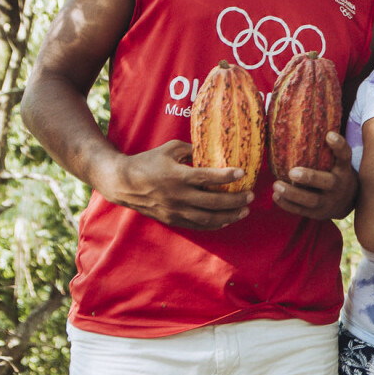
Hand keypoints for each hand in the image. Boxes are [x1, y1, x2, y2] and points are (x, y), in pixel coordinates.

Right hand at [98, 140, 252, 228]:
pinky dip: (214, 224)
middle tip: (251, 196)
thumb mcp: (169, 149)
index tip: (243, 172)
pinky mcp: (172, 220)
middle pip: (213, 202)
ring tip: (244, 210)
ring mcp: (175, 210)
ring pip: (208, 218)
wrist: (122, 183)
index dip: (227, 176)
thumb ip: (192, 149)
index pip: (208, 177)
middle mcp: (178, 196)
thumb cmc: (147, 162)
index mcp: (177, 176)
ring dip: (229, 216)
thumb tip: (214, 149)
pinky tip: (226, 220)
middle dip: (236, 200)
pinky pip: (197, 225)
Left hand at [273, 132, 358, 220]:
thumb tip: (307, 121)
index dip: (338, 146)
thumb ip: (325, 149)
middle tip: (292, 172)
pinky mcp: (319, 214)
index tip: (329, 135)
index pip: (345, 155)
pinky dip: (288, 204)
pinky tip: (275, 196)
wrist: (349, 202)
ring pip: (311, 200)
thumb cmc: (336, 173)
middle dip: (310, 178)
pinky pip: (302, 210)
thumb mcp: (338, 163)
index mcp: (344, 169)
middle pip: (327, 182)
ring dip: (292, 194)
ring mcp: (329, 202)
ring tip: (276, 186)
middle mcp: (339, 185)